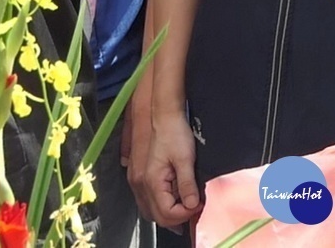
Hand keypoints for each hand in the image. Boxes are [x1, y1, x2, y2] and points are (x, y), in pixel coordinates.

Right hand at [127, 96, 200, 227]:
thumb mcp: (185, 159)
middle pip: (157, 217)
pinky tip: (172, 196)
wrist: (163, 116)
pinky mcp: (137, 175)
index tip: (198, 204)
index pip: (167, 214)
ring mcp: (136, 180)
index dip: (186, 214)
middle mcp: (139, 183)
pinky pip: (145, 199)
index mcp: (151, 181)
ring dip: (167, 213)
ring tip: (184, 205)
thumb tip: (192, 205)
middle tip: (193, 208)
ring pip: (149, 210)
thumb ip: (187, 184)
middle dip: (177, 218)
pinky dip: (159, 204)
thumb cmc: (174, 133)